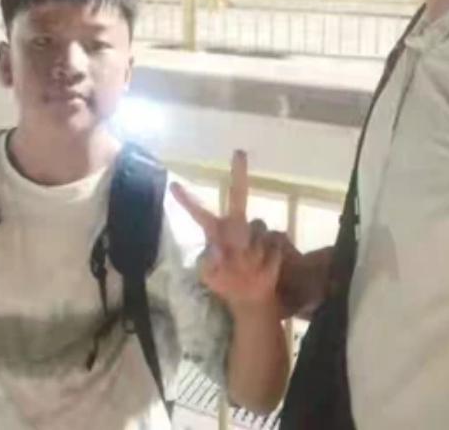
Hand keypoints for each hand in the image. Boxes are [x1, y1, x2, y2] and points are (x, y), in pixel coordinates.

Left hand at [171, 151, 281, 310]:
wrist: (251, 296)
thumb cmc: (225, 283)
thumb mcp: (212, 277)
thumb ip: (211, 263)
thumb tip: (217, 249)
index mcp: (216, 233)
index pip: (199, 214)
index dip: (186, 200)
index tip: (172, 185)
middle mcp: (236, 226)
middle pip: (238, 196)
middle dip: (239, 174)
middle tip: (239, 152)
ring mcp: (256, 231)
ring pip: (259, 226)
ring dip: (256, 247)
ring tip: (250, 267)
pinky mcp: (275, 240)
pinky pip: (276, 240)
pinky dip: (272, 255)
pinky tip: (266, 266)